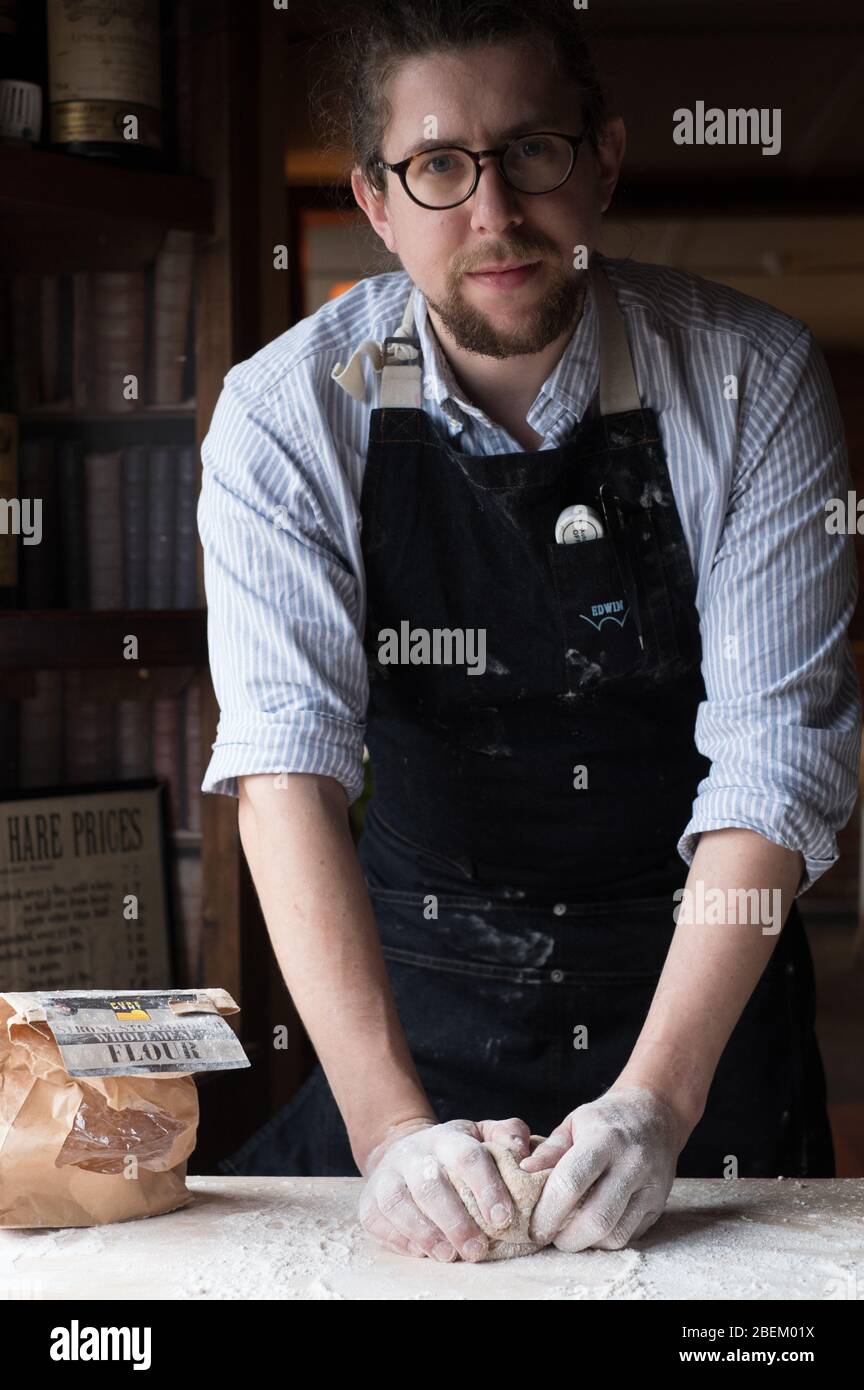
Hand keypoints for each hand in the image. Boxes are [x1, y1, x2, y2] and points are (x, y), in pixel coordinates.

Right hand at [358, 1115, 531, 1261]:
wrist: (402, 1153)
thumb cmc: (453, 1152)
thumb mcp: (481, 1136)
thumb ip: (507, 1136)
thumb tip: (524, 1153)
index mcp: (446, 1137)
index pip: (467, 1157)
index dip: (487, 1187)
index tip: (503, 1218)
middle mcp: (412, 1153)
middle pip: (430, 1184)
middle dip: (456, 1221)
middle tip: (477, 1250)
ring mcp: (386, 1177)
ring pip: (398, 1203)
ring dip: (426, 1233)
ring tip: (449, 1255)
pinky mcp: (368, 1202)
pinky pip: (379, 1222)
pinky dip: (400, 1240)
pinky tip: (423, 1252)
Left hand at [521, 1084, 690, 1251]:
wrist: (656, 1114)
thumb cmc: (606, 1119)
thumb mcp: (575, 1122)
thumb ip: (550, 1149)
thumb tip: (523, 1171)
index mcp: (604, 1139)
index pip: (571, 1182)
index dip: (548, 1211)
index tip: (534, 1226)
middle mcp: (631, 1164)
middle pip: (597, 1218)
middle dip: (567, 1238)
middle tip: (549, 1237)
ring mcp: (649, 1186)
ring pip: (615, 1234)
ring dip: (587, 1244)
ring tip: (569, 1234)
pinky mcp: (658, 1204)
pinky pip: (629, 1235)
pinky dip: (605, 1240)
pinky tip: (592, 1229)